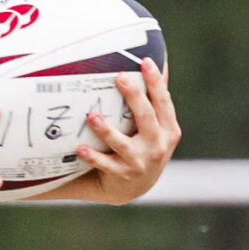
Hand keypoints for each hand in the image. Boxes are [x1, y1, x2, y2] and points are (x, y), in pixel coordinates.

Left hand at [72, 58, 179, 202]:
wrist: (134, 187)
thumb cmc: (144, 148)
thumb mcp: (156, 129)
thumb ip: (155, 103)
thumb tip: (157, 65)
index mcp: (168, 130)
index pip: (163, 102)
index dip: (156, 82)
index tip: (145, 62)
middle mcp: (158, 145)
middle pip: (146, 117)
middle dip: (134, 96)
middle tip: (120, 77)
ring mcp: (141, 162)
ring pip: (124, 144)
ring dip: (107, 130)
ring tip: (92, 116)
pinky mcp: (123, 175)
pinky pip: (105, 164)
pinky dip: (93, 157)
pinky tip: (80, 148)